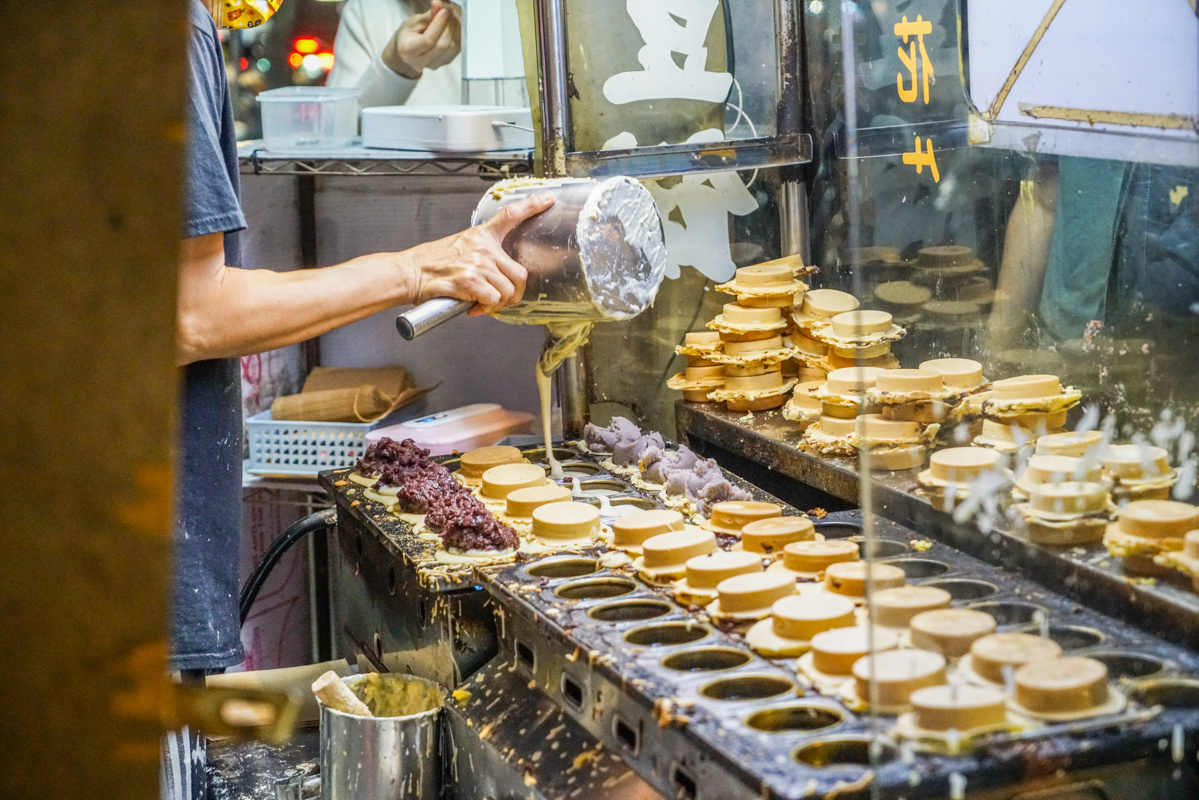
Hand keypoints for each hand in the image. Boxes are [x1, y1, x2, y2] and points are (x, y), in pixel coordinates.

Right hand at [381, 0, 461, 79]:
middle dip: (449, 25)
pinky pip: (456, 49)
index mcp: (408, 51)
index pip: (428, 40)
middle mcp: (421, 62)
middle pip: (442, 45)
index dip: (438, 24)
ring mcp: (434, 65)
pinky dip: (458, 35)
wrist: (407, 50)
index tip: (444, 11)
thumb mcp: (414, 22)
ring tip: (452, 16)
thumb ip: (428, 15)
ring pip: (452, 48)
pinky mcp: (445, 63)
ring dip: (455, 29)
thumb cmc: (408, 35)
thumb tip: (438, 4)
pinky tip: (454, 25)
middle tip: (450, 11)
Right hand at [402, 193, 554, 315]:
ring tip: (480, 303)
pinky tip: (472, 307)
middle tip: (499, 300)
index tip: (549, 199)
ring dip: (497, 304)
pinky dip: (485, 309)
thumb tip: (498, 276)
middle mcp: (482, 247)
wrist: (409, 272)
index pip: (510, 215)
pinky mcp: (470, 281)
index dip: (533, 205)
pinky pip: (493, 300)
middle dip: (513, 293)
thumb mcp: (459, 246)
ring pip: (508, 291)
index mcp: (480, 235)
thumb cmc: (431, 265)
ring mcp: (478, 264)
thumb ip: (482, 255)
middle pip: (520, 274)